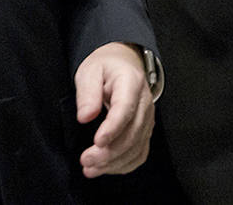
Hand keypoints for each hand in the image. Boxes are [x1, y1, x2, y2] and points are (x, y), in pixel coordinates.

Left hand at [74, 42, 153, 177]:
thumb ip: (88, 92)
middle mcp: (144, 102)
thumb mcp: (90, 70)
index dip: (112, 128)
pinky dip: (124, 164)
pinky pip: (140, 153)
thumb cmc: (106, 67)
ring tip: (90, 168)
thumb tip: (85, 117)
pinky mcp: (146, 130)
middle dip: (109, 152)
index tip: (97, 142)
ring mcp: (148, 118)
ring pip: (137, 147)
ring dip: (114, 162)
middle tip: (86, 160)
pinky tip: (106, 167)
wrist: (124, 64)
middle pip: (132, 133)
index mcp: (131, 82)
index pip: (125, 109)